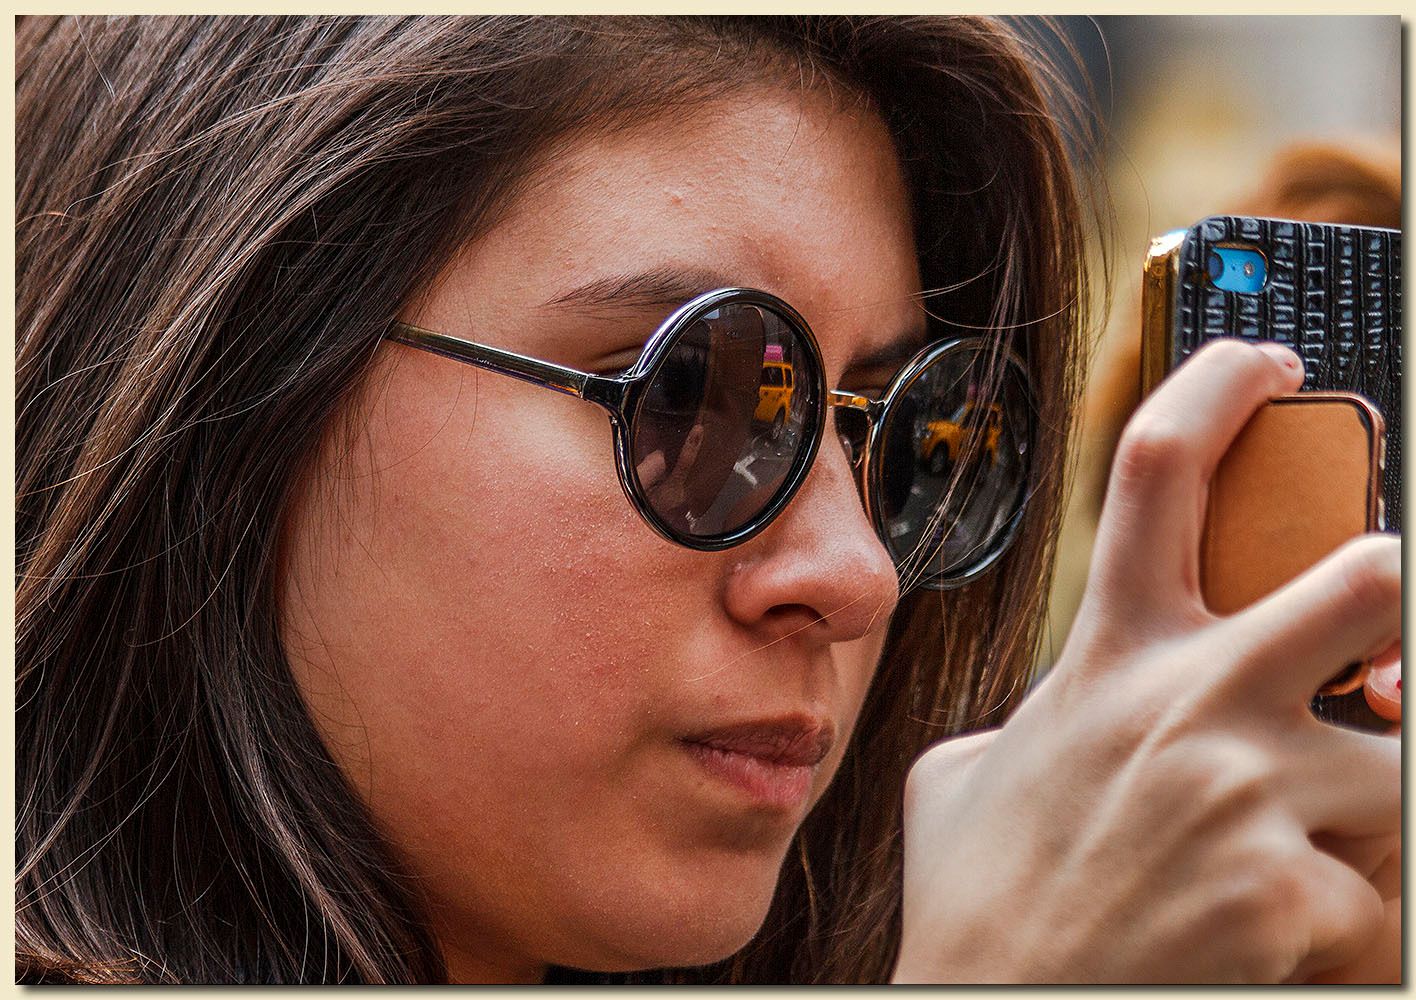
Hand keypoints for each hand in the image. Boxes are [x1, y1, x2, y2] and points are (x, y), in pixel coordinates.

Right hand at [893, 339, 1400, 983]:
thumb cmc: (980, 891)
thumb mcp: (968, 770)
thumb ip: (1042, 715)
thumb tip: (1069, 707)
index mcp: (1108, 656)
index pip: (1158, 467)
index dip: (1220, 385)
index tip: (1268, 363)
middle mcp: (1188, 704)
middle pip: (1367, 578)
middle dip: (1394, 587)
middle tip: (1379, 626)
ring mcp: (1250, 798)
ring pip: (1401, 758)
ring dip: (1368, 798)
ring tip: (1302, 841)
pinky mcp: (1298, 898)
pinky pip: (1380, 894)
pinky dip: (1343, 920)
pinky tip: (1272, 938)